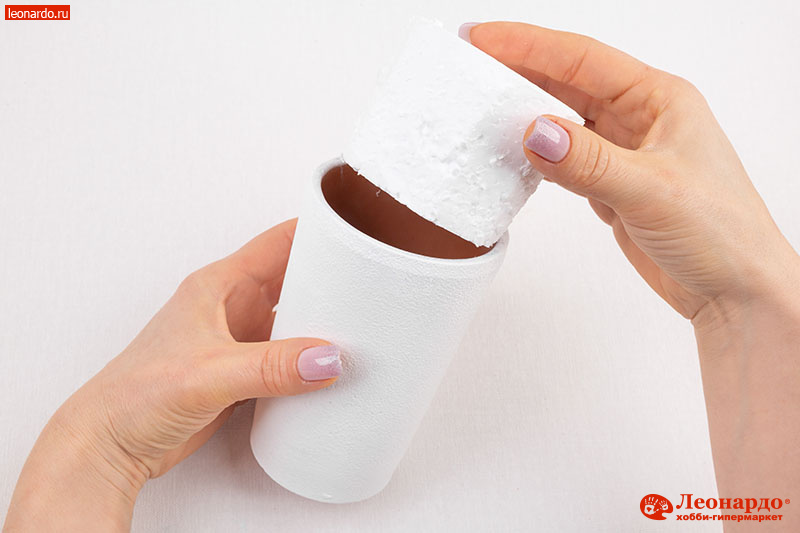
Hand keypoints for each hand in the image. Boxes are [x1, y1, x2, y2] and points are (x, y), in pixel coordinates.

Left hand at [5, 219, 341, 531]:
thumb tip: (327, 357)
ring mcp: (239, 339)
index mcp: (220, 285)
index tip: (357, 230)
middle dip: (332, 277)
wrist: (111, 444)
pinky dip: (312, 355)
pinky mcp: (244, 371)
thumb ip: (270, 365)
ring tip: (364, 323)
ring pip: (295, 316)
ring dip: (324, 319)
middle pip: (295, 277)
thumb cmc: (134, 395)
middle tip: (374, 282)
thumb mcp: (209, 372)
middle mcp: (232, 306)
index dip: (318, 230)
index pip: (279, 241)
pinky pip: (289, 354)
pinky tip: (332, 365)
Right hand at [464, 22, 799, 528]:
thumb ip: (589, 162)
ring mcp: (624, 153)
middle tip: (470, 64)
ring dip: (524, 113)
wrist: (734, 292)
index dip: (528, 45)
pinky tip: (512, 152)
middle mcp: (640, 119)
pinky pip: (564, 158)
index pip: (581, 59)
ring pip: (563, 120)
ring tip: (481, 105)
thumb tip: (534, 133)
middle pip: (567, 82)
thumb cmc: (722, 234)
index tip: (482, 39)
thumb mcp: (652, 190)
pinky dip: (536, 154)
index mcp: (659, 99)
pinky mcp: (611, 185)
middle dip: (518, 71)